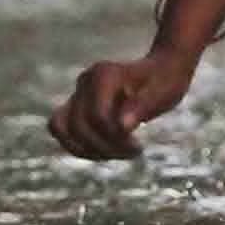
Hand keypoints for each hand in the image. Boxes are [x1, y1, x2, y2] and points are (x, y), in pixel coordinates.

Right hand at [46, 49, 195, 160]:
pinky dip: (80, 147)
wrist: (161, 70)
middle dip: (101, 147)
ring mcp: (78, 93)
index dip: (114, 137)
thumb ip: (141, 108)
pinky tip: (108, 152)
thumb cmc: (165, 82)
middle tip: (132, 151)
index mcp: (105, 75)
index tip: (138, 146)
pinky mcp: (76, 106)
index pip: (97, 116)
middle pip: (76, 124)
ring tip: (116, 153)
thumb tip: (122, 127)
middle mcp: (86, 81)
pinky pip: (63, 130)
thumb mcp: (162, 94)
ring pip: (60, 127)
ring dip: (85, 149)